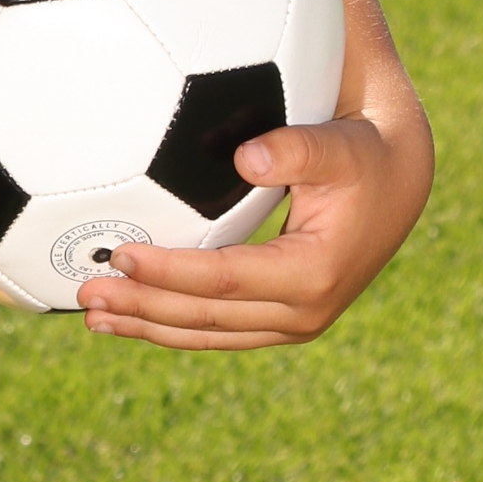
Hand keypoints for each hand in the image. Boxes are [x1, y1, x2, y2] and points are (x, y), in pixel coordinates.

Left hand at [77, 108, 432, 350]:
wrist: (397, 183)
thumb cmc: (360, 157)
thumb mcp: (338, 147)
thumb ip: (296, 149)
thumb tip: (246, 156)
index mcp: (312, 274)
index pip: (223, 279)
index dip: (169, 271)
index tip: (120, 255)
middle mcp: (303, 313)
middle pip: (205, 317)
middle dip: (142, 308)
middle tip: (85, 294)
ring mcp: (292, 324)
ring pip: (206, 334)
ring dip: (147, 326)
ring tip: (93, 318)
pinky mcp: (280, 321)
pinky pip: (216, 331)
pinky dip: (170, 326)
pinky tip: (128, 319)